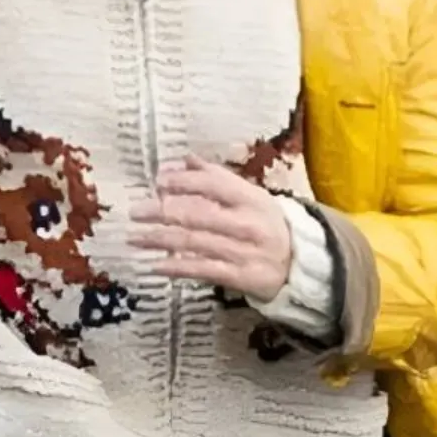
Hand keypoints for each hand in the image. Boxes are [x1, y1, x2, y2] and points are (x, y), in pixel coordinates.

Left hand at [129, 153, 291, 302]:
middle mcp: (247, 223)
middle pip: (198, 215)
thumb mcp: (249, 195)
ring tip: (135, 237)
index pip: (213, 184)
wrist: (302, 262)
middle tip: (135, 211)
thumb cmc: (266, 222)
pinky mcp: (241, 277)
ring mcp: (243, 252)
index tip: (158, 180)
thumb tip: (183, 159)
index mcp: (250, 198)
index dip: (184, 181)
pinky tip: (154, 265)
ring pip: (195, 243)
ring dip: (160, 239)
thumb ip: (215, 177)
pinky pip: (202, 271)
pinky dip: (176, 267)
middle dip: (162, 212)